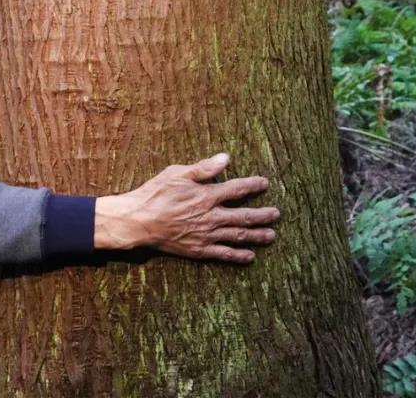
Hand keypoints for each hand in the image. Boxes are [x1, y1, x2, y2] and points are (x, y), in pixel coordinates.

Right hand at [94, 153, 278, 262]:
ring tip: (272, 236)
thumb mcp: (177, 174)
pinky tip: (250, 256)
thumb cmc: (154, 194)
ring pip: (238, 236)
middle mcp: (211, 217)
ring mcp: (206, 235)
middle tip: (277, 214)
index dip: (253, 185)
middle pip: (244, 216)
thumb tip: (226, 158)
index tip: (265, 183)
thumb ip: (203, 168)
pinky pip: (223, 254)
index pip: (237, 189)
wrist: (138, 221)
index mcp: (207, 195)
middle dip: (263, 215)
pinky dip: (238, 256)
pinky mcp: (198, 250)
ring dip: (257, 236)